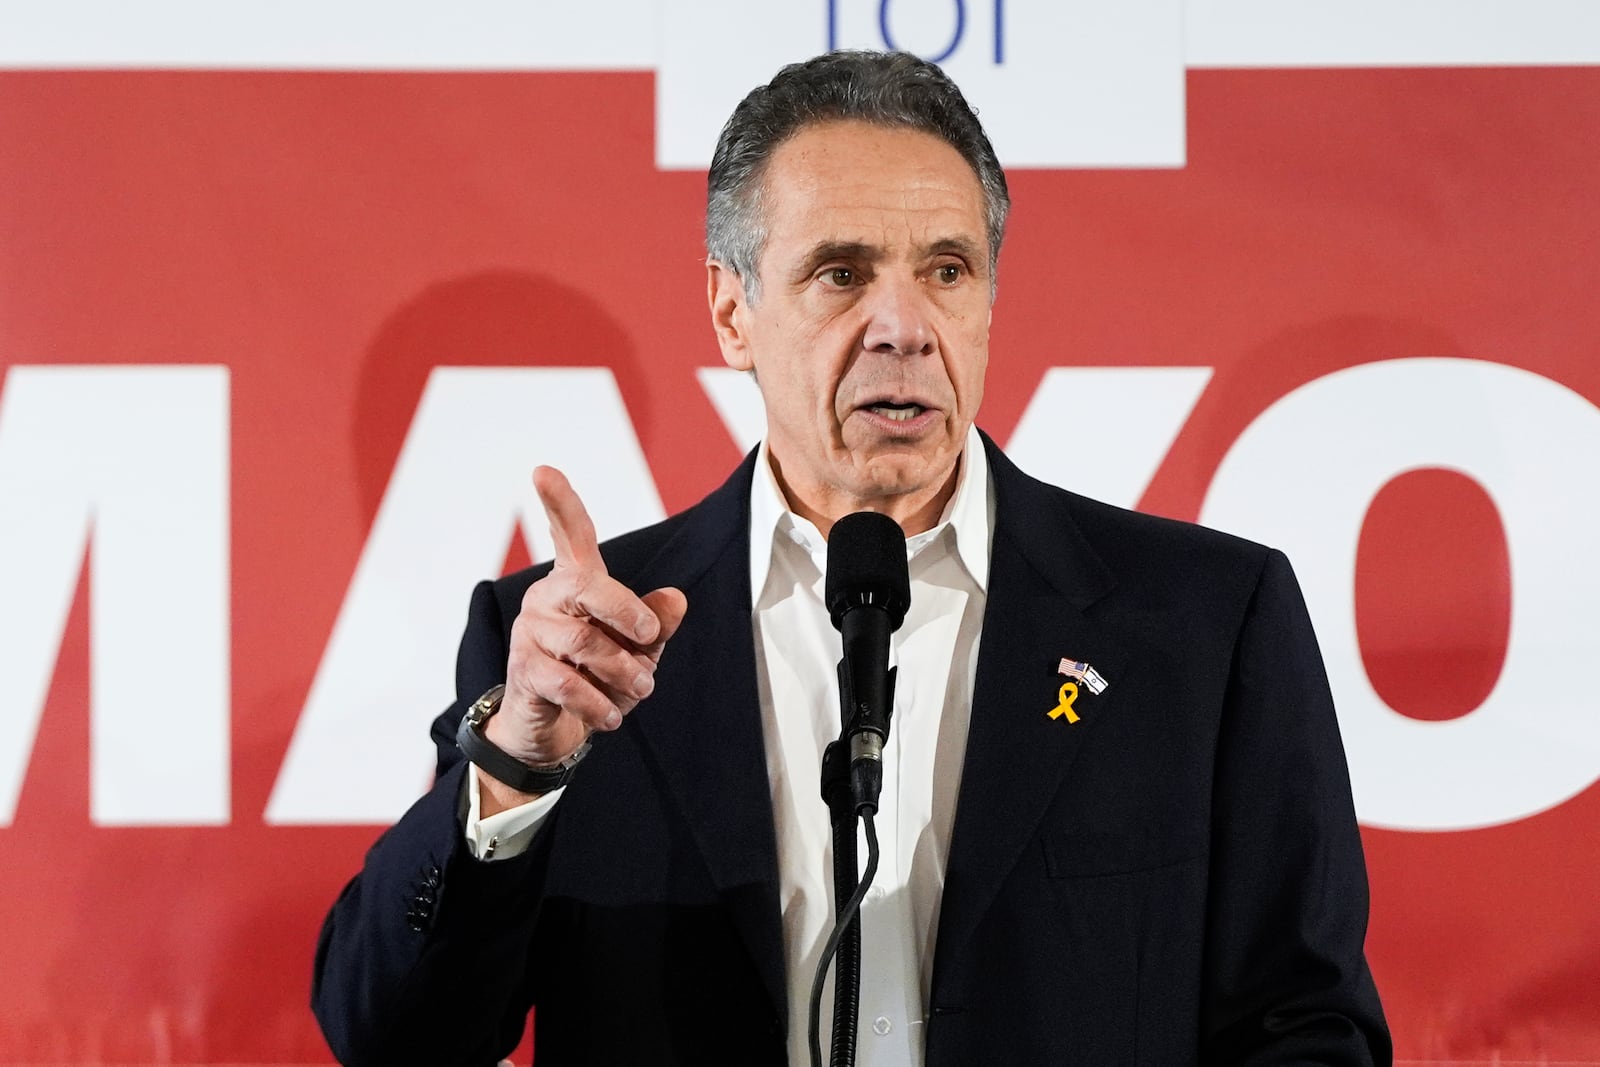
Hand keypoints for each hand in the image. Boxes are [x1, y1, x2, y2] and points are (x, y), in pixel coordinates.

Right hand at [481, 466, 686, 803]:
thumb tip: (676, 599)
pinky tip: (612, 716)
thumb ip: (655, 623)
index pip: (571, 534)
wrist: (555, 728)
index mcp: (576, 581)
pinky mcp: (524, 670)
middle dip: (628, 613)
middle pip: (588, 586)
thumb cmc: (598, 675)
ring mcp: (531, 632)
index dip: (559, 502)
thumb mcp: (638, 648)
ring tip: (642, 689)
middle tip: (651, 640)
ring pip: (584, 642)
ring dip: (623, 670)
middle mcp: (547, 596)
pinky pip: (568, 683)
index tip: (542, 471)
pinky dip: (599, 702)